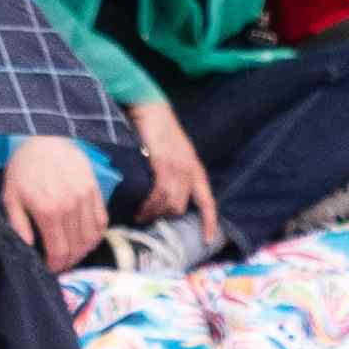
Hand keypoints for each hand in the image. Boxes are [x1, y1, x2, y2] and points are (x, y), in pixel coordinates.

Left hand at [0, 133, 106, 270]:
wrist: (43, 138)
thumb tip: (28, 249)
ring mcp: (85, 197)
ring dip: (84, 251)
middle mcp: (70, 206)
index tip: (51, 269)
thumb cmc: (23, 169)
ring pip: (91, 237)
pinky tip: (87, 239)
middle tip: (62, 265)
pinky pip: (102, 220)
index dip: (57, 265)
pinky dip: (96, 235)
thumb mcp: (11, 197)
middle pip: (77, 247)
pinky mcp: (94, 189)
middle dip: (69, 261)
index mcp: (48, 211)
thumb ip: (19, 225)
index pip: (59, 251)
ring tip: (74, 254)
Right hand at [125, 95, 212, 234]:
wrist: (150, 109)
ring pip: (169, 203)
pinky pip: (159, 193)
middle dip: (165, 217)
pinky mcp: (164, 164)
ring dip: (154, 213)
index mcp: (195, 169)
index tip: (207, 239)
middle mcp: (190, 170)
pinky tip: (140, 209)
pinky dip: (149, 204)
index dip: (208, 222)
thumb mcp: (173, 154)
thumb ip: (173, 174)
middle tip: (149, 220)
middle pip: (181, 207)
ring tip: (140, 216)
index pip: (207, 202)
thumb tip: (163, 196)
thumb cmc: (158, 131)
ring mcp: (178, 167)